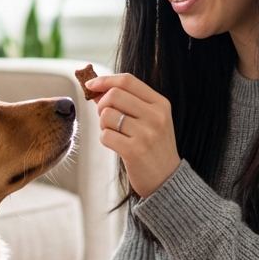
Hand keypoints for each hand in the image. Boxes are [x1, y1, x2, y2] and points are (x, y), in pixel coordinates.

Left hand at [87, 73, 180, 198]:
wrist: (167, 179)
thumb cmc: (154, 147)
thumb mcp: (150, 120)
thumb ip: (127, 102)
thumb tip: (96, 88)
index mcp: (160, 104)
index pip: (127, 80)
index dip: (105, 80)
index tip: (91, 84)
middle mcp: (155, 116)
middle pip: (114, 95)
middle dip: (101, 105)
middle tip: (105, 117)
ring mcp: (146, 133)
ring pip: (107, 115)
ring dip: (103, 124)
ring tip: (114, 133)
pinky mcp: (134, 151)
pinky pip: (105, 135)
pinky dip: (105, 139)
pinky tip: (116, 145)